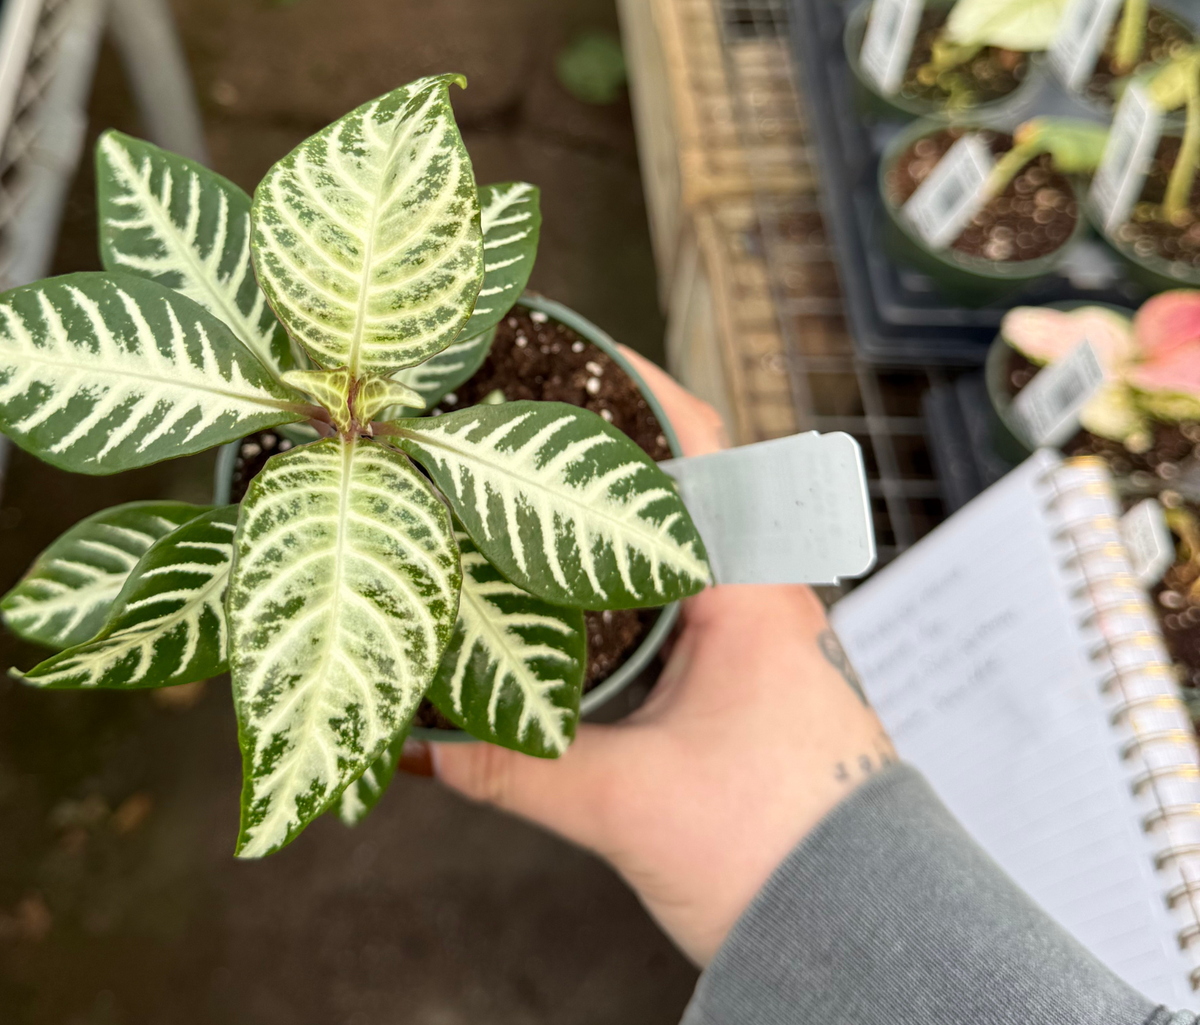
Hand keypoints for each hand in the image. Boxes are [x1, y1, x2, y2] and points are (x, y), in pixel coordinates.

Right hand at [430, 357, 892, 968]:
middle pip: (675, 479)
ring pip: (668, 539)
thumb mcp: (626, 803)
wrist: (858, 930)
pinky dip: (613, 573)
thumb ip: (515, 766)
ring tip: (522, 485)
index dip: (636, 384)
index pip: (701, 444)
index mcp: (750, 590)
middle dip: (598, 440)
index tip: (568, 346)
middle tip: (516, 415)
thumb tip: (417, 740)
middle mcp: (757, 593)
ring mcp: (749, 631)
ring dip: (605, 510)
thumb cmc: (778, 852)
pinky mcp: (735, 676)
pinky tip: (559, 590)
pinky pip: (667, 593)